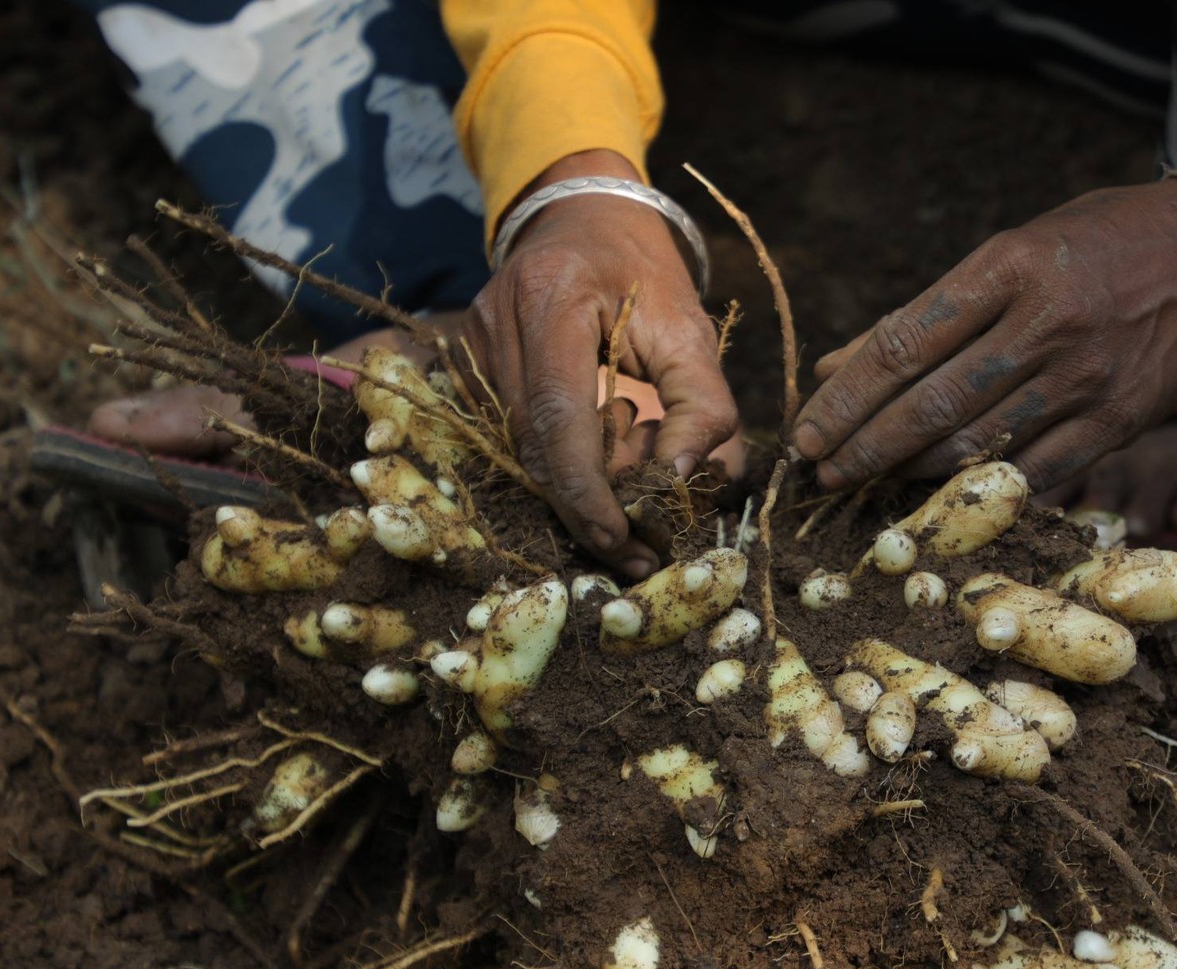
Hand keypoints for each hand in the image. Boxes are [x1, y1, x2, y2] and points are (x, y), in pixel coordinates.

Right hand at [467, 151, 739, 578]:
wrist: (584, 214)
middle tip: (640, 546)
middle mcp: (499, 320)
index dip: (586, 492)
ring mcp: (476, 340)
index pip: (558, 417)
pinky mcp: (471, 359)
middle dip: (588, 506)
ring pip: (523, 448)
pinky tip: (603, 460)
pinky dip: (563, 461)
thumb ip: (705, 405)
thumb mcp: (691, 327)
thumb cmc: (644, 271)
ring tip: (635, 492)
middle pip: (534, 445)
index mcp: (552, 299)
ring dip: (579, 485)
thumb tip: (685, 480)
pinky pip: (518, 432)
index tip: (621, 538)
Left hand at [788, 157, 1176, 492]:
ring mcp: (1085, 378)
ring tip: (869, 483)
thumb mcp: (1011, 251)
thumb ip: (929, 312)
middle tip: (820, 474)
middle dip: (863, 448)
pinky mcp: (1118, 423)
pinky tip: (939, 497)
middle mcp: (1046, 323)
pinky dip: (978, 488)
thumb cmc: (1097, 244)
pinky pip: (1032, 472)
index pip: (903, 344)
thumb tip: (840, 365)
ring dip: (909, 475)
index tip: (806, 432)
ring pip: (973, 446)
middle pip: (929, 404)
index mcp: (1010, 266)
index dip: (845, 398)